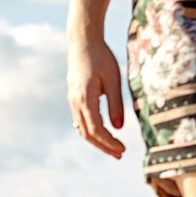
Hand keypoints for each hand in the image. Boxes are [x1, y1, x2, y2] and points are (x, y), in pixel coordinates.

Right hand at [68, 38, 127, 158]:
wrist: (83, 41)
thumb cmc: (101, 57)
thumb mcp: (113, 80)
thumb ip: (116, 104)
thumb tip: (118, 128)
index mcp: (85, 98)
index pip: (96, 129)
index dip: (109, 142)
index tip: (123, 149)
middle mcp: (75, 102)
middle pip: (87, 134)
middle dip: (104, 146)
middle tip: (120, 154)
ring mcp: (72, 101)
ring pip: (82, 129)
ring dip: (98, 141)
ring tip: (114, 148)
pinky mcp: (74, 98)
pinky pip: (81, 120)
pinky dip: (92, 131)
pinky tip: (103, 134)